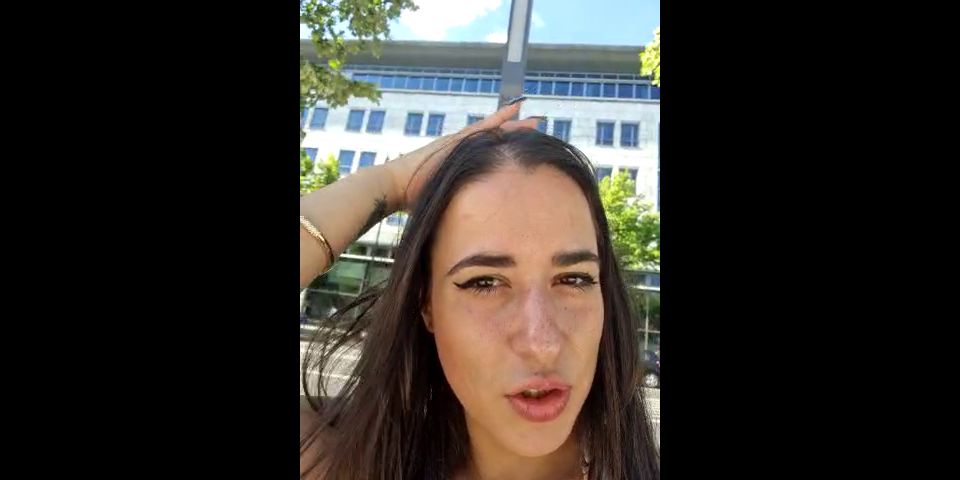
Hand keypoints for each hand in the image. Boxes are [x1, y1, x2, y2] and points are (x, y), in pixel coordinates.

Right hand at [385, 100, 539, 209]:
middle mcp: (464, 152)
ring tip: (536, 120)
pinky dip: (502, 117)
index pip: (492, 158)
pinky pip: (486, 126)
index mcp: (462, 166)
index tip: (529, 154)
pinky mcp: (458, 139)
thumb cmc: (414, 201)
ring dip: (516, 126)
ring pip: (496, 132)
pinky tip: (518, 108)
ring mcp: (461, 143)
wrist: (397, 186)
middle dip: (518, 138)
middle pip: (498, 142)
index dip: (510, 154)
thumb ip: (459, 213)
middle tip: (538, 132)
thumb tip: (468, 236)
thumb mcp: (444, 205)